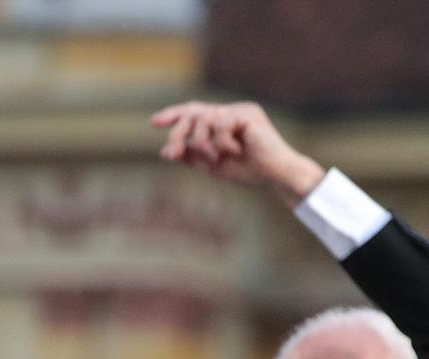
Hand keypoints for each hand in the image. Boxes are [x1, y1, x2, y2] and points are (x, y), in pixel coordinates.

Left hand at [151, 100, 325, 206]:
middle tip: (174, 154)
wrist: (274, 178)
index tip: (154, 123)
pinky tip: (237, 152)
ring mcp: (240, 110)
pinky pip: (220, 125)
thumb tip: (165, 152)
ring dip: (202, 143)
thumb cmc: (248, 172)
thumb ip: (191, 156)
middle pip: (194, 112)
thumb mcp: (211, 165)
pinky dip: (222, 144)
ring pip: (204, 119)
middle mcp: (231, 111)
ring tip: (215, 159)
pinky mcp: (248, 113)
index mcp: (223, 120)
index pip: (194, 111)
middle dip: (179, 133)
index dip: (174, 115)